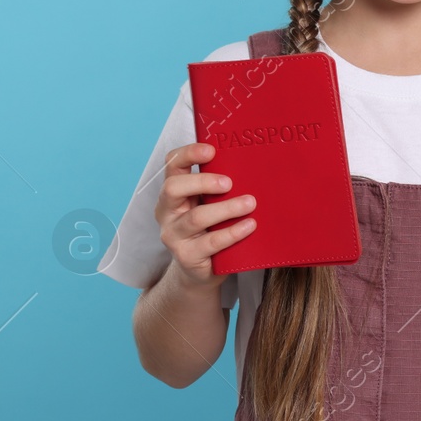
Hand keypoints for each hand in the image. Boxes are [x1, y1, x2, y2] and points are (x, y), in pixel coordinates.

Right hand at [154, 142, 256, 289]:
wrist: (201, 270)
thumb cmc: (211, 227)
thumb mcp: (210, 202)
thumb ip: (220, 186)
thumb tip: (253, 163)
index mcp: (173, 191)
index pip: (172, 165)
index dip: (188, 154)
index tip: (211, 150)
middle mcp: (167, 211)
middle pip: (173, 188)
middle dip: (202, 181)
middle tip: (229, 183)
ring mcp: (174, 235)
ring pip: (196, 217)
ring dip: (226, 208)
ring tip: (250, 203)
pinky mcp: (187, 257)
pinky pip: (210, 243)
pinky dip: (232, 232)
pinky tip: (249, 226)